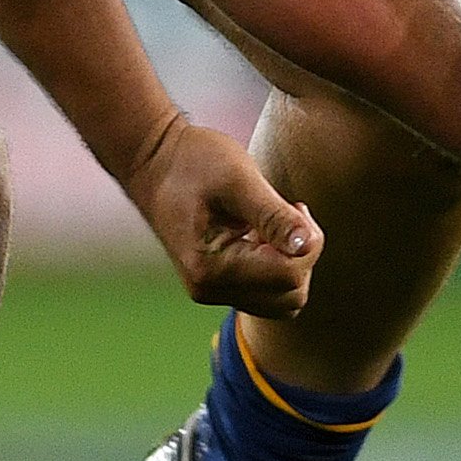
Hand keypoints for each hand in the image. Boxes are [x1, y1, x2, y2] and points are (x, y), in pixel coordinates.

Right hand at [121, 113, 323, 317]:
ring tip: (273, 225)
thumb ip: (274, 215)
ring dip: (291, 263)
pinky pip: (266, 293)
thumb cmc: (192, 161)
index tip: (296, 207)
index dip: (308, 243)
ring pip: (282, 300)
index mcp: (212, 268)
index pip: (290, 275)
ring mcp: (212, 290)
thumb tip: (308, 246)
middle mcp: (210, 289)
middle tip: (289, 213)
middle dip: (302, 255)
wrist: (152, 160)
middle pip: (291, 296)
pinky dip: (276, 267)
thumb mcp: (238, 178)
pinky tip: (262, 234)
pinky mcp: (217, 284)